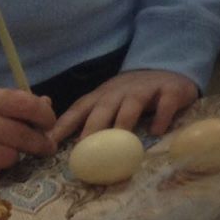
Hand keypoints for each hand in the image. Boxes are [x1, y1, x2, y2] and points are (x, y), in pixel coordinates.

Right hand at [0, 86, 54, 186]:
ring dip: (12, 157)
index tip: (49, 124)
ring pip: (11, 159)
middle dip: (41, 143)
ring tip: (1, 151)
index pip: (30, 107)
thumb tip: (46, 106)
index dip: (46, 117)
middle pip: (27, 138)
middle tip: (44, 147)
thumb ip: (11, 101)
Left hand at [53, 69, 198, 142]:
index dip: (62, 126)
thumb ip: (90, 120)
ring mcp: (146, 89)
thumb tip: (61, 148)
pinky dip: (161, 116)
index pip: (78, 110)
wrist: (169, 70)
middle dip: (92, 128)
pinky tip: (157, 131)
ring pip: (132, 104)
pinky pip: (165, 103)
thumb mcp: (108, 103)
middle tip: (85, 149)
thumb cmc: (132, 95)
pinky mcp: (171, 90)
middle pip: (104, 108)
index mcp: (102, 96)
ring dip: (124, 122)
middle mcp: (120, 91)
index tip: (48, 144)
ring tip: (120, 143)